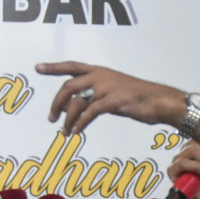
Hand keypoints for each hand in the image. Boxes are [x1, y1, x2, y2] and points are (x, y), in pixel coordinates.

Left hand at [36, 61, 185, 135]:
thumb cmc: (140, 98)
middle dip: (56, 103)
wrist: (161, 101)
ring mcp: (107, 87)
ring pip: (77, 101)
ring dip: (68, 118)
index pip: (72, 66)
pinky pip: (90, 113)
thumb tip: (83, 106)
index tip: (38, 67)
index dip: (54, 67)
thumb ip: (98, 95)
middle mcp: (101, 76)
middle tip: (51, 117)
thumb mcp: (115, 92)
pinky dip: (80, 123)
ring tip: (65, 131)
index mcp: (100, 71)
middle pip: (69, 86)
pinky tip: (77, 132)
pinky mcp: (114, 101)